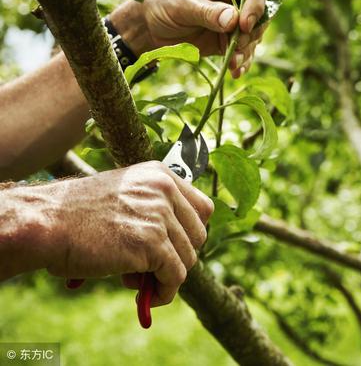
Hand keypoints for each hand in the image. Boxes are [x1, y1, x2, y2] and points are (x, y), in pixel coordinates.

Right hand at [37, 161, 212, 305]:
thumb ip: (155, 209)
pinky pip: (175, 276)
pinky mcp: (152, 243)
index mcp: (160, 175)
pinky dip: (164, 292)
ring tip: (134, 278)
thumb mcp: (125, 195)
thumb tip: (183, 246)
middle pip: (199, 235)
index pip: (203, 208)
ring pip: (188, 258)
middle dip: (178, 255)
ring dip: (165, 275)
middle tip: (149, 266)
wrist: (46, 223)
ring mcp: (159, 215)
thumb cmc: (78, 214)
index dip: (190, 232)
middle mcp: (164, 190)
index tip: (174, 247)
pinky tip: (145, 297)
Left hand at [110, 0, 268, 78]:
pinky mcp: (230, 40)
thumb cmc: (162, 5)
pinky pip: (245, 52)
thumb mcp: (181, 5)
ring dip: (247, 50)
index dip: (255, 5)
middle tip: (236, 46)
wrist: (151, 27)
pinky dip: (242, 62)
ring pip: (255, 35)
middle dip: (252, 33)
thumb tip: (233, 19)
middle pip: (261, 13)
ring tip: (233, 63)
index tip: (244, 25)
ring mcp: (234, 21)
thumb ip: (206, 12)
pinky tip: (235, 71)